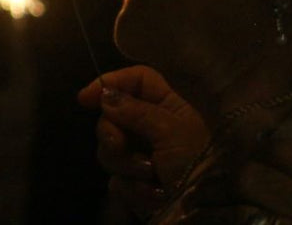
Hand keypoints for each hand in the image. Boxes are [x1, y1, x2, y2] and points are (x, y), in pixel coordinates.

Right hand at [79, 66, 209, 217]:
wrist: (204, 211)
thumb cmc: (194, 164)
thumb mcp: (169, 131)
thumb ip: (136, 110)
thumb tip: (105, 95)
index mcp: (167, 107)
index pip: (136, 80)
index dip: (111, 82)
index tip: (86, 98)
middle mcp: (151, 127)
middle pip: (113, 115)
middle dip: (112, 133)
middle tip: (119, 145)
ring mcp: (142, 155)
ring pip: (109, 149)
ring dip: (126, 164)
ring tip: (149, 177)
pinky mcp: (135, 183)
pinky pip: (116, 178)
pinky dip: (132, 188)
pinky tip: (152, 194)